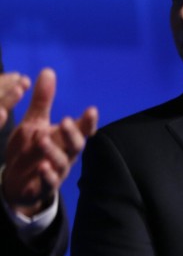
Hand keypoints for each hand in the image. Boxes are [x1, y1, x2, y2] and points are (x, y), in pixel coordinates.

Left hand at [2, 68, 98, 216]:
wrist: (17, 180)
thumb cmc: (31, 149)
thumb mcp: (34, 122)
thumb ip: (43, 100)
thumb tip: (49, 71)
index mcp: (65, 138)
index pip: (82, 129)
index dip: (88, 121)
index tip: (91, 110)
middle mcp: (66, 153)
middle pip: (76, 144)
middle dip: (72, 133)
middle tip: (65, 121)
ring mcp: (58, 170)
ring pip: (62, 161)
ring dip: (54, 151)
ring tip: (42, 140)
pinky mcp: (45, 184)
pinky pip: (50, 181)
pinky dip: (48, 175)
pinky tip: (42, 167)